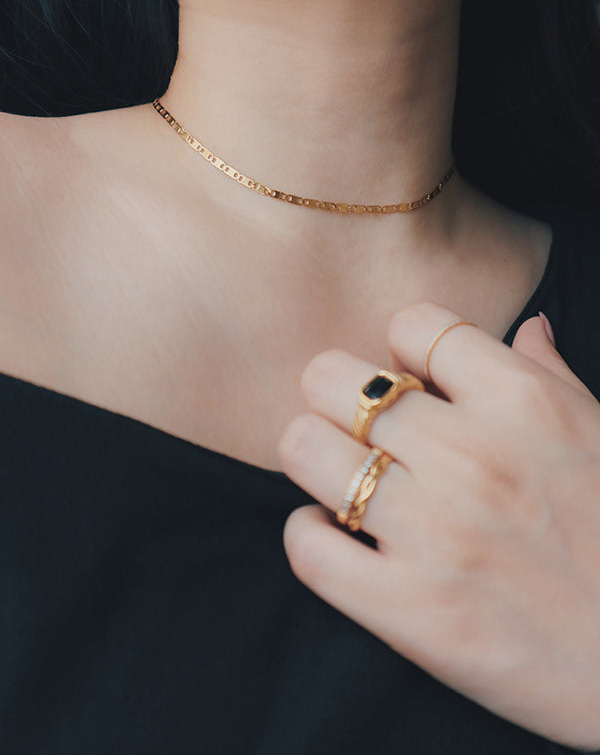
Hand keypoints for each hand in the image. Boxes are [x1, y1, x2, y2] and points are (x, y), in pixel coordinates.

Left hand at [278, 303, 599, 750]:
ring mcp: (435, 531)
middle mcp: (470, 455)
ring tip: (345, 480)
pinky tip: (338, 538)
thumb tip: (528, 326)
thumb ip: (551, 374)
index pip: (412, 322)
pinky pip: (307, 547)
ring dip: (314, 459)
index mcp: (522, 402)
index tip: (413, 383)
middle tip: (361, 430)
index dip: (401, 351)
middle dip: (337, 396)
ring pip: (303, 448)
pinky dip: (309, 535)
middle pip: (332, 378)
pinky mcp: (411, 609)